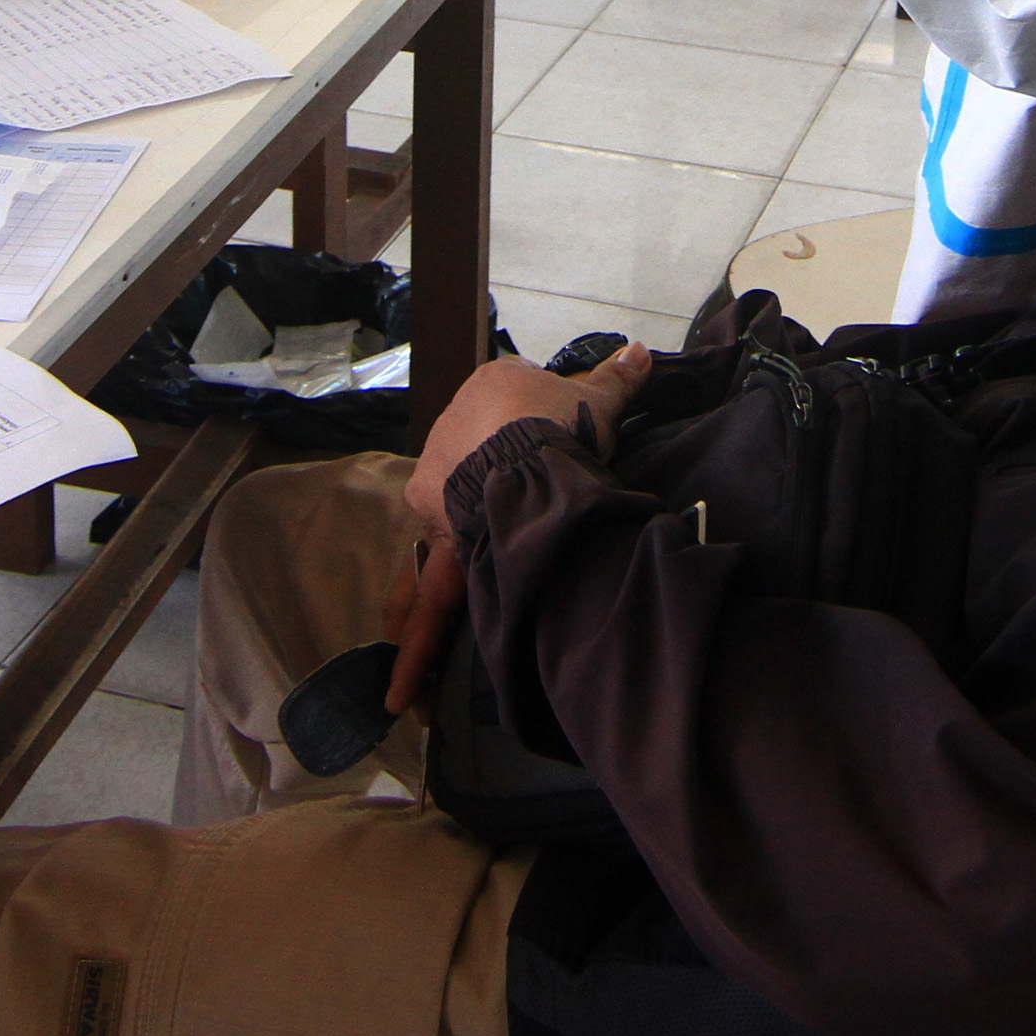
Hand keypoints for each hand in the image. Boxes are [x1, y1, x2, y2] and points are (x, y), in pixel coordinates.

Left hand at [380, 341, 653, 715]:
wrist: (528, 447)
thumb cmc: (555, 418)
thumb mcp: (592, 397)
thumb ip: (612, 379)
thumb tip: (640, 350)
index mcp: (478, 408)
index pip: (485, 429)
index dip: (502, 448)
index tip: (515, 468)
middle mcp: (444, 457)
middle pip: (444, 500)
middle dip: (441, 538)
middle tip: (428, 581)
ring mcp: (437, 503)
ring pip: (424, 563)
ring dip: (410, 613)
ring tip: (395, 672)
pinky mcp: (446, 545)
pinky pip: (431, 601)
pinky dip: (419, 642)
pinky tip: (402, 685)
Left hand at [398, 341, 653, 536]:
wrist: (523, 478)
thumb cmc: (557, 430)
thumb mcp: (597, 402)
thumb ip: (615, 378)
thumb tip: (640, 349)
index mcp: (493, 379)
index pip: (516, 384)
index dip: (541, 408)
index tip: (559, 431)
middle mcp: (456, 408)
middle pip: (486, 424)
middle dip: (508, 443)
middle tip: (540, 468)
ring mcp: (436, 449)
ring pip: (461, 461)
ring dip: (482, 475)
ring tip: (518, 500)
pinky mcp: (423, 489)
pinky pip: (440, 501)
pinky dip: (459, 511)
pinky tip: (488, 522)